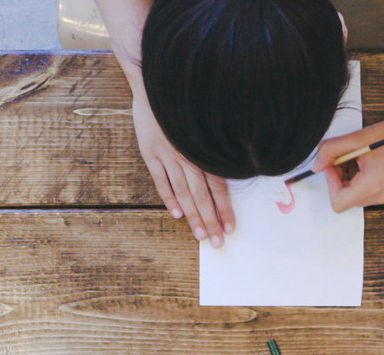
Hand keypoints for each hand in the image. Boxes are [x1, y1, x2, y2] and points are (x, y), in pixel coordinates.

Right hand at [133, 91, 234, 246]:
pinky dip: (169, 198)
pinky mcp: (151, 153)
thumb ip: (213, 148)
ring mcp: (168, 155)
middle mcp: (188, 156)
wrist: (156, 83)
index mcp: (204, 151)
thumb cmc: (184, 106)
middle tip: (217, 242)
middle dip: (211, 221)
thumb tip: (232, 168)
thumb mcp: (205, 125)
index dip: (225, 209)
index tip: (230, 228)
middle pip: (202, 195)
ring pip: (184, 192)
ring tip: (201, 235)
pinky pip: (161, 181)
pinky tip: (177, 214)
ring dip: (193, 216)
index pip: (218, 187)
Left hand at [319, 111, 383, 212]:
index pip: (338, 202)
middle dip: (339, 177)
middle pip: (346, 199)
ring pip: (355, 195)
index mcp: (372, 188)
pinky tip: (367, 159)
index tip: (333, 164)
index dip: (330, 182)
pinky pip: (366, 190)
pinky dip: (360, 177)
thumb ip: (331, 151)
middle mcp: (380, 197)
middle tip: (344, 155)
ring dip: (349, 176)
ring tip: (358, 155)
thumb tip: (316, 165)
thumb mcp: (357, 140)